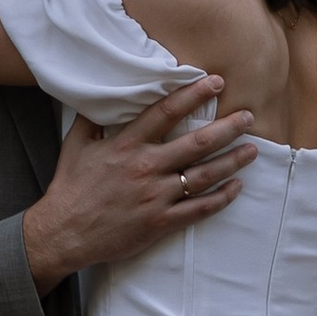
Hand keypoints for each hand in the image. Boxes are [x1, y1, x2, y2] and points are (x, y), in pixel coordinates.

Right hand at [21, 84, 254, 289]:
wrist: (64, 233)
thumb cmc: (70, 187)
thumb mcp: (76, 145)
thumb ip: (92, 118)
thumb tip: (102, 95)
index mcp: (126, 145)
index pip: (166, 112)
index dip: (193, 95)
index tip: (215, 82)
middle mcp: (145, 168)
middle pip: (197, 143)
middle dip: (228, 128)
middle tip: (248, 116)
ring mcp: (155, 197)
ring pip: (204, 175)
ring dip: (232, 161)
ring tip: (252, 150)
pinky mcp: (160, 222)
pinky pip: (198, 209)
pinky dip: (221, 198)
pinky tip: (235, 187)